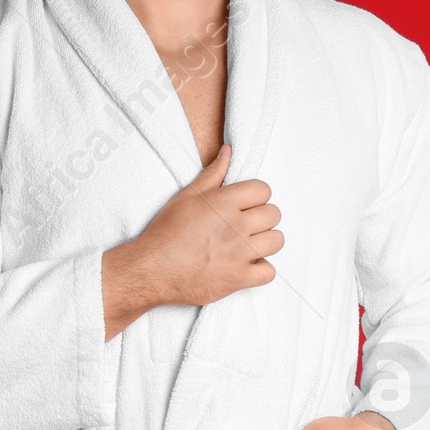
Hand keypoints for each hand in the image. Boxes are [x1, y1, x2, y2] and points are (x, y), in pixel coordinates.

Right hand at [101, 146, 281, 340]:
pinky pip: (269, 272)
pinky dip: (262, 270)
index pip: (264, 190)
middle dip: (262, 218)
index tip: (245, 206)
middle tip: (246, 226)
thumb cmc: (167, 231)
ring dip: (266, 242)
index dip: (256, 197)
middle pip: (274, 214)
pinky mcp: (239, 278)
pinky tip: (248, 266)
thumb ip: (213, 173)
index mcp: (225, 202)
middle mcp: (237, 225)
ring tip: (250, 245)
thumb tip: (228, 151)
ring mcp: (240, 253)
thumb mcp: (187, 195)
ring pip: (277, 241)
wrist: (153, 269)